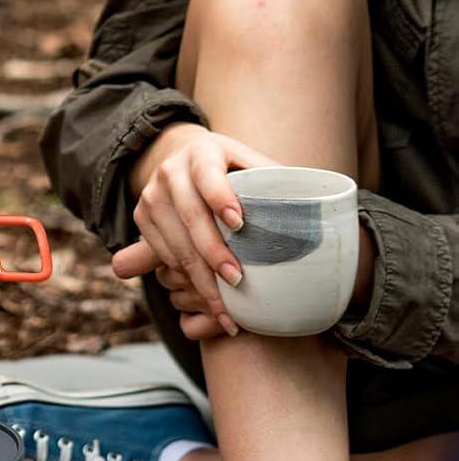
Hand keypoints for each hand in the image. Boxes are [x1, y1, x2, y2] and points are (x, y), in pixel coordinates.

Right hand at [119, 124, 276, 336]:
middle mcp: (170, 171)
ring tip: (224, 307)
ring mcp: (152, 195)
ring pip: (173, 241)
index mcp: (202, 153)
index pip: (208, 175)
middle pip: (190, 215)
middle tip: (237, 281)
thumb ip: (276, 181)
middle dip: (213, 252)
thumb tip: (317, 208)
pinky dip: (184, 278)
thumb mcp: (251, 163)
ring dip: (199, 277)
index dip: (221, 197)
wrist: (182, 157)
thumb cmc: (230, 168)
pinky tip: (207, 298)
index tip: (240, 223)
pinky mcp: (141, 216)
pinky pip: (162, 253)